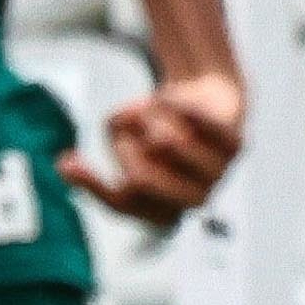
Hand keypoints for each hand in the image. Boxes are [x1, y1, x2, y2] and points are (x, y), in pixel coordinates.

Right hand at [63, 71, 244, 226]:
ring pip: (167, 145)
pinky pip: (199, 124)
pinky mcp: (236, 148)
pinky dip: (177, 105)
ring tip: (153, 106)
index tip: (68, 161)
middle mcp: (192, 201)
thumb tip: (86, 154)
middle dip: (124, 144)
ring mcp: (218, 177)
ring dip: (150, 116)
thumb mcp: (124, 135)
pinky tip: (166, 94)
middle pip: (141, 177)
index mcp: (163, 210)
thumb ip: (114, 143)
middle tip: (125, 122)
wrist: (210, 101)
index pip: (122, 204)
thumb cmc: (160, 127)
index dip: (92, 184)